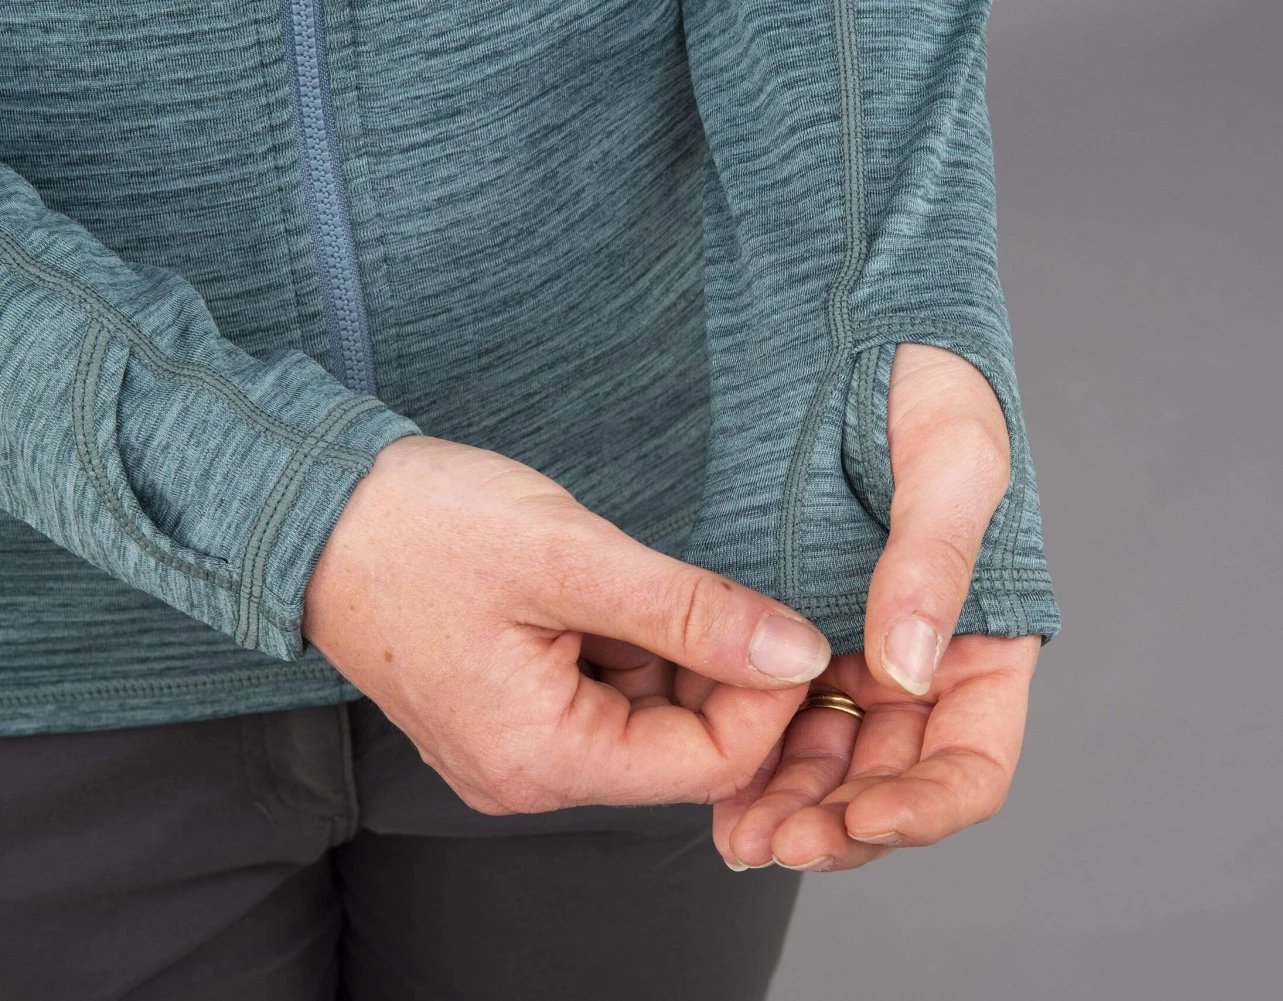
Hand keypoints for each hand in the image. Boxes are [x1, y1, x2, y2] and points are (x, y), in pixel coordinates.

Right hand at [305, 436, 829, 814]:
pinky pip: (605, 698)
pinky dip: (631, 646)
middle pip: (681, 748)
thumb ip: (692, 612)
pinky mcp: (508, 715)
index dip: (766, 699)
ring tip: (637, 576)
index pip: (708, 764)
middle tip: (726, 589)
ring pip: (648, 717)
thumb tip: (797, 654)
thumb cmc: (420, 528)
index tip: (787, 625)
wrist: (309, 509)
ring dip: (674, 652)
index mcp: (541, 758)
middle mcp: (527, 778)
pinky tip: (608, 591)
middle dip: (722, 673)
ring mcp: (515, 751)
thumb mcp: (572, 558)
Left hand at [713, 344, 1041, 870]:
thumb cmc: (923, 380)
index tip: (864, 817)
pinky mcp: (790, 632)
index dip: (925, 805)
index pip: (972, 759)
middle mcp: (918, 660)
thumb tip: (906, 666)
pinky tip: (715, 789)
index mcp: (981, 639)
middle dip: (840, 825)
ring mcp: (852, 652)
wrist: (846, 326)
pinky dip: (752, 761)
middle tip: (775, 843)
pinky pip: (776, 717)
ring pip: (830, 765)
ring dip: (792, 809)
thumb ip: (932, 562)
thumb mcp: (949, 459)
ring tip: (740, 836)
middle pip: (892, 781)